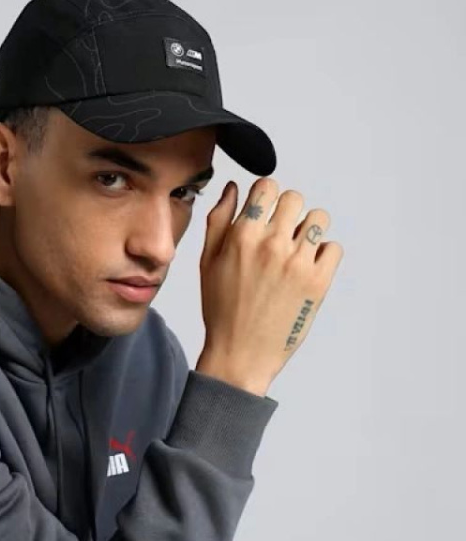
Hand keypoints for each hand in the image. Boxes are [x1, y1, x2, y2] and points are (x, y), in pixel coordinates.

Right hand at [196, 177, 343, 392]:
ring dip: (308, 229)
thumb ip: (219, 221)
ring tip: (294, 251)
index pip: (267, 186)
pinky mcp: (319, 282)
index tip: (264, 212)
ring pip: (318, 219)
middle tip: (279, 235)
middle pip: (294, 199)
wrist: (240, 354)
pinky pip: (333, 248)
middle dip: (286, 212)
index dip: (265, 196)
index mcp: (242, 236)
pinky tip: (305, 269)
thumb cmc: (221, 309)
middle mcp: (272, 244)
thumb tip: (235, 188)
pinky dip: (323, 254)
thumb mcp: (207, 262)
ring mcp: (298, 262)